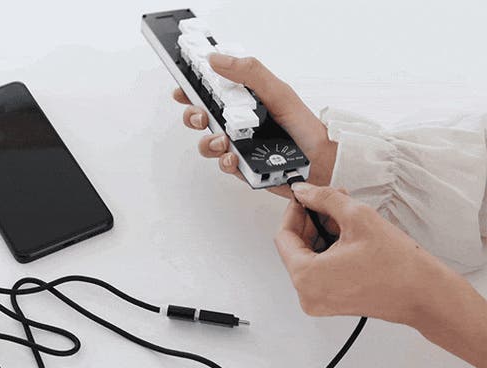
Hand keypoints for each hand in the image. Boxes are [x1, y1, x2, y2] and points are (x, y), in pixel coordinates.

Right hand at [173, 54, 336, 197]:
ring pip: (208, 145)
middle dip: (192, 116)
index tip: (182, 89)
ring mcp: (239, 147)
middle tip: (200, 115)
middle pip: (201, 119)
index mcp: (246, 102)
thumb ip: (249, 73)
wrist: (325, 163)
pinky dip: (225, 162)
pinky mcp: (243, 168)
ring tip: (222, 140)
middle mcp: (239, 124)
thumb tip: (217, 59)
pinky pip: (224, 165)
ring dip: (208, 142)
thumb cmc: (306, 128)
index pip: (211, 93)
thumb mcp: (278, 93)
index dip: (192, 90)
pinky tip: (234, 156)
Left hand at [273, 182, 454, 324]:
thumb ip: (324, 199)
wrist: (425, 295)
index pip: (283, 235)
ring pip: (308, 257)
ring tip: (346, 219)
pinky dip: (329, 251)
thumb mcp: (357, 217)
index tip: (304, 198)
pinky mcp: (331, 302)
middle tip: (330, 202)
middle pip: (294, 246)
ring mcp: (318, 300)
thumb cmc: (398, 266)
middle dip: (312, 221)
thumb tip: (304, 191)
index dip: (295, 211)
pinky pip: (319, 270)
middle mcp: (307, 293)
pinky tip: (349, 238)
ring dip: (322, 234)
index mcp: (306, 275)